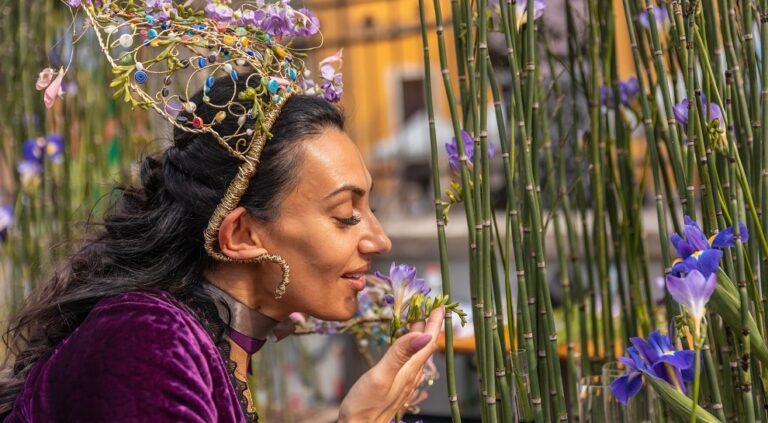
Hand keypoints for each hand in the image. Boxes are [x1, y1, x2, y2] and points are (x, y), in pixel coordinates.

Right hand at [338, 306, 444, 422]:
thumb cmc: (365, 405)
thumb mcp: (381, 376)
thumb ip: (400, 353)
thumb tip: (424, 335)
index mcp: (410, 370)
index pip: (428, 341)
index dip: (435, 322)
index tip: (440, 305)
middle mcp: (410, 374)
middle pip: (424, 345)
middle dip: (428, 324)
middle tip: (428, 305)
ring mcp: (403, 380)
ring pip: (416, 352)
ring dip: (419, 333)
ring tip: (417, 317)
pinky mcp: (394, 384)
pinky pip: (407, 359)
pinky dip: (408, 345)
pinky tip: (402, 343)